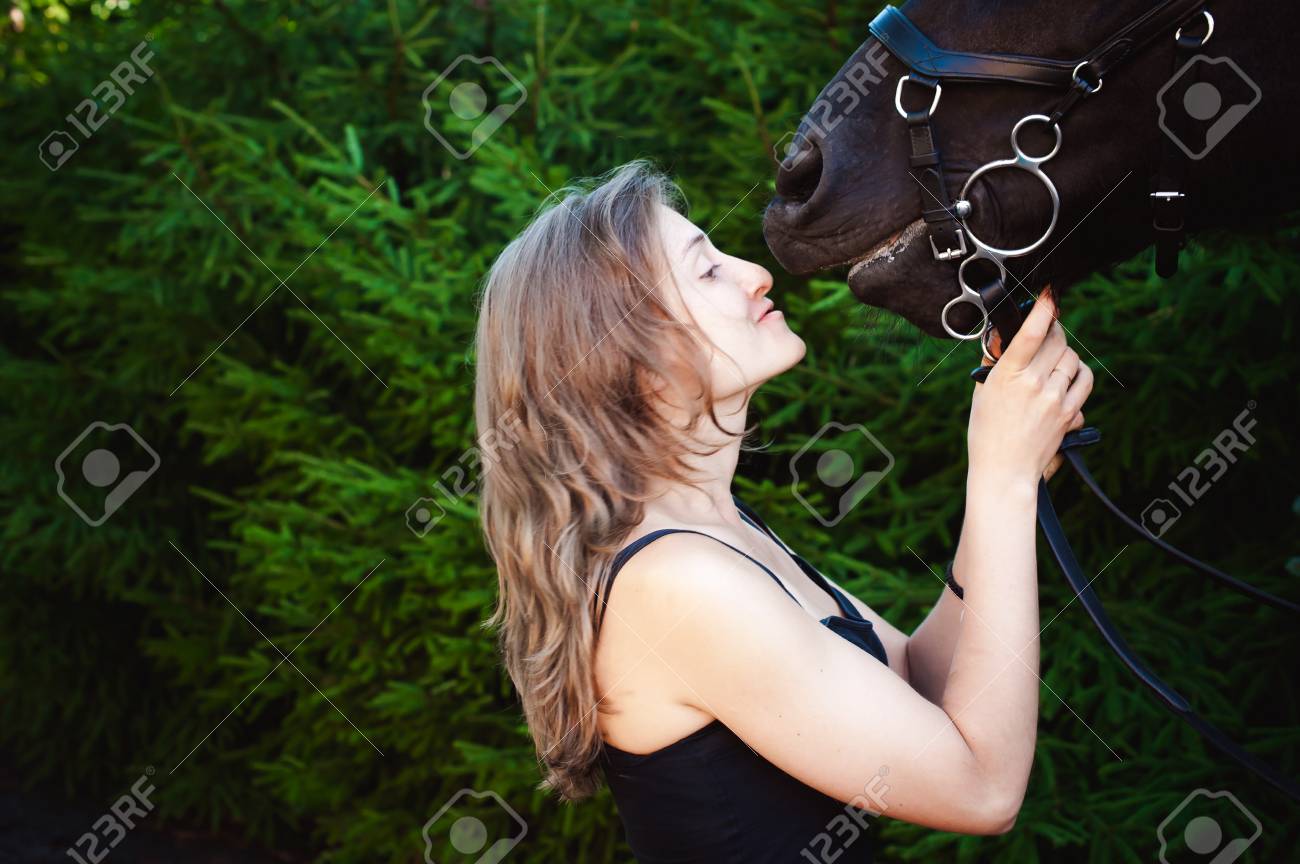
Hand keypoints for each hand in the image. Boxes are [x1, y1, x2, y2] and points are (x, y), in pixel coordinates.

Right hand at [967, 289, 1092, 485]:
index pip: (1030, 334)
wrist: (1004, 471)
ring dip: (1065, 354)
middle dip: (1053, 331)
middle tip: (1047, 330)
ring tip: (1053, 360)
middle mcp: (1035, 384)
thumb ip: (995, 363)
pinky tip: (1067, 377)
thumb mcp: (983, 392)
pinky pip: (1084, 380)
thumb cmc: (987, 433)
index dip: (1043, 309)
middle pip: (1056, 342)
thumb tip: (1002, 338)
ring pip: (1073, 359)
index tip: (1049, 293)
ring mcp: (1056, 399)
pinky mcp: (1070, 413)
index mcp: (1008, 376)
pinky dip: (1078, 374)